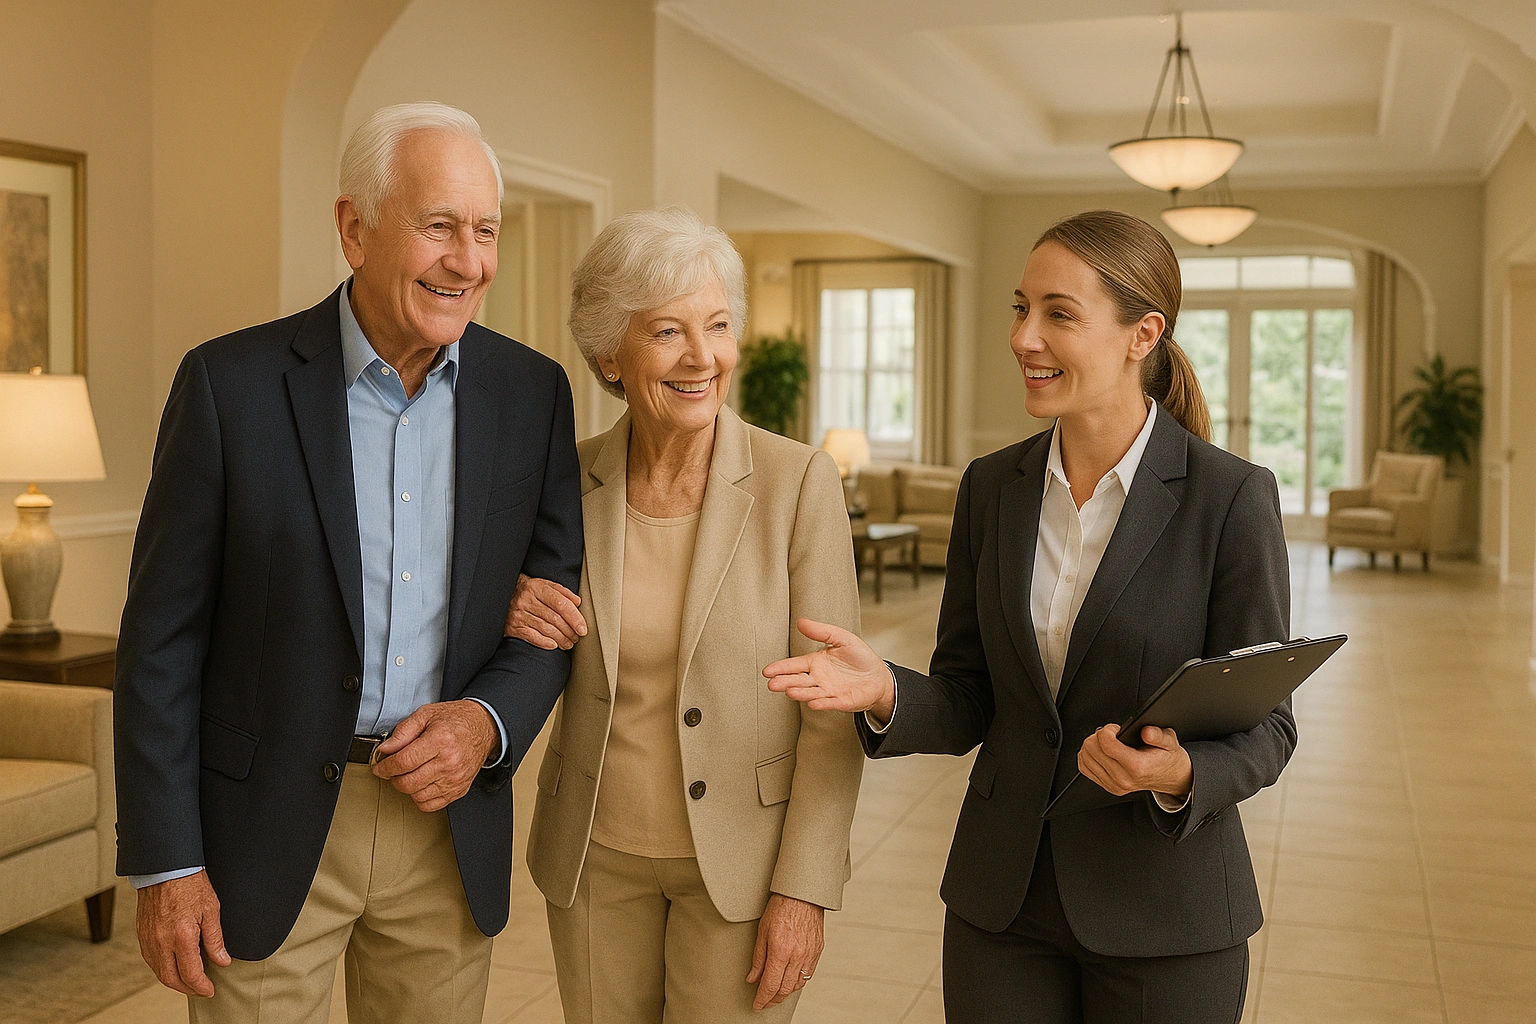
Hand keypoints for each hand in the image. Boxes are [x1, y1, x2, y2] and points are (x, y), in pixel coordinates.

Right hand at [136, 870, 230, 996]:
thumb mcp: (211, 909)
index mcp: (181, 936)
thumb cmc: (190, 884)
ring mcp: (148, 939)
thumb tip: (222, 961)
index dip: (201, 986)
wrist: (166, 868)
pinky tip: (174, 966)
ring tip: (190, 981)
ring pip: (158, 972)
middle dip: (187, 989)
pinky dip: (163, 968)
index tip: (210, 990)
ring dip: (174, 981)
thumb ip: (215, 940)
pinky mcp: (141, 934)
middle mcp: (161, 941)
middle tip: (201, 990)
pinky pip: (151, 960)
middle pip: (171, 979)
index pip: (191, 973)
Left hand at [373, 700, 497, 810]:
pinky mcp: (459, 790)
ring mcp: (455, 779)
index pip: (403, 762)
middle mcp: (449, 762)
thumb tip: (385, 749)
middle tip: (391, 769)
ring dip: (406, 787)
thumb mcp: (426, 714)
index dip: (385, 766)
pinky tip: (420, 784)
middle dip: (392, 777)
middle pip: (408, 782)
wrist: (484, 727)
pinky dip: (419, 798)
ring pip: (416, 796)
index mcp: (440, 741)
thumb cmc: (456, 720)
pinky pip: (430, 805)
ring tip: (408, 773)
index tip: (380, 766)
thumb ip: (403, 732)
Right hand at [504, 573, 585, 650]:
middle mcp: (527, 600)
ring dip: (561, 639)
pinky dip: (544, 643)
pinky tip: (554, 646)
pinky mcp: (513, 627)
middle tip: (577, 637)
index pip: (560, 603)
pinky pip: (531, 637)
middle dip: (569, 631)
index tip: (583, 628)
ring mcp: (519, 614)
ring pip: (545, 629)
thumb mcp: (544, 585)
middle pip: (554, 618)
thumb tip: (578, 602)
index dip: (574, 617)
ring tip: (569, 643)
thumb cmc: (528, 591)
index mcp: (537, 588)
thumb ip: (562, 592)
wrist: (501, 595)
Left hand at [747, 894, 824, 1009]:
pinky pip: (808, 974)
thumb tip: (753, 979)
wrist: (803, 894)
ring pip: (797, 985)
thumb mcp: (762, 931)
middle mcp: (797, 955)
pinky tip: (790, 981)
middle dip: (773, 999)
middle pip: (784, 989)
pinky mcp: (818, 951)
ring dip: (785, 992)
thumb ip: (758, 958)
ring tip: (776, 993)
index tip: (757, 1005)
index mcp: (781, 951)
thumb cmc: (782, 907)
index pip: (770, 985)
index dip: (762, 999)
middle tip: (764, 1002)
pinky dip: (798, 982)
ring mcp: (810, 954)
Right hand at [763, 619, 895, 724]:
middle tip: (772, 684)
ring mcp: (828, 691)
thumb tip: (801, 621)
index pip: (794, 666)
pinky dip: (822, 704)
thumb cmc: (858, 657)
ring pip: (811, 693)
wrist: (878, 676)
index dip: (781, 668)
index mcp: (815, 663)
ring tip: (790, 691)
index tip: (767, 671)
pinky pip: (830, 703)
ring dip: (801, 693)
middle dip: (785, 682)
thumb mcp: (842, 638)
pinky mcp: (841, 701)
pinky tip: (813, 703)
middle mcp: (818, 679)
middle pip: (798, 681)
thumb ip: (822, 631)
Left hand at [1077, 724, 1192, 798]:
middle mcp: (1123, 779)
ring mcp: (1114, 785)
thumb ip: (1159, 735)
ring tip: (1106, 742)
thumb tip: (1147, 732)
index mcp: (1137, 767)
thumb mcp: (1170, 742)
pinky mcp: (1108, 787)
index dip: (1107, 730)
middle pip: (1092, 749)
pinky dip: (1088, 756)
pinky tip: (1099, 751)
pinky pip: (1084, 768)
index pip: (1107, 745)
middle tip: (1111, 734)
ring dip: (1092, 745)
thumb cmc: (1167, 759)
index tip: (1115, 728)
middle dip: (1098, 736)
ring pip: (1085, 758)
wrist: (1171, 778)